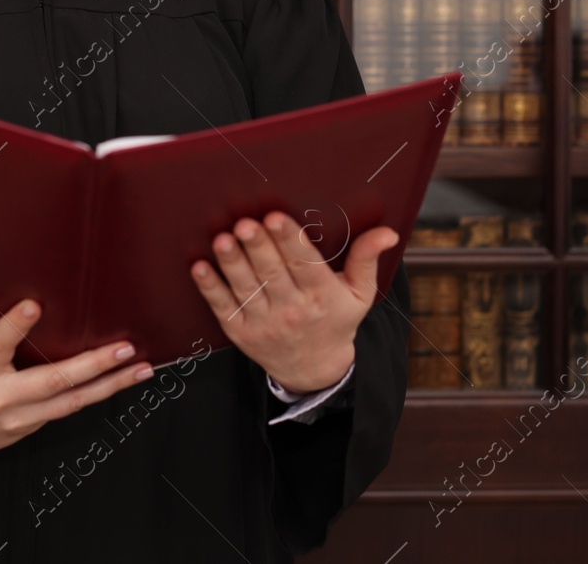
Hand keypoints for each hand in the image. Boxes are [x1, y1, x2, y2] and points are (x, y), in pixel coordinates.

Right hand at [0, 299, 152, 454]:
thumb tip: (37, 305)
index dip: (15, 324)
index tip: (33, 305)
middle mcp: (1, 397)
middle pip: (53, 381)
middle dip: (94, 365)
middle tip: (125, 349)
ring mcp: (19, 418)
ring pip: (72, 402)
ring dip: (111, 385)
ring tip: (140, 369)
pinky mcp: (31, 429)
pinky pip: (68, 409)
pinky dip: (95, 394)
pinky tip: (118, 383)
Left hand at [190, 211, 398, 392]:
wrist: (315, 370)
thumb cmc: (336, 320)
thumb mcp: (360, 294)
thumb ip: (366, 259)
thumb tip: (387, 232)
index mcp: (323, 296)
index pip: (305, 264)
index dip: (289, 240)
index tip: (275, 217)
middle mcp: (293, 310)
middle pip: (272, 273)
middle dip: (258, 247)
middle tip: (246, 223)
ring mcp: (265, 323)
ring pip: (246, 288)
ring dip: (232, 263)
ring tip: (222, 239)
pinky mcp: (241, 333)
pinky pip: (223, 308)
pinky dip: (210, 288)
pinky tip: (200, 267)